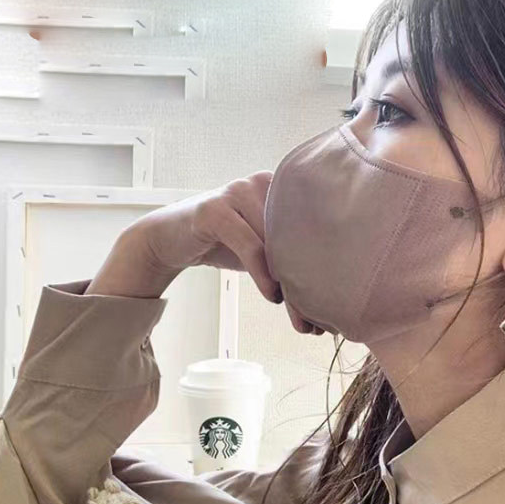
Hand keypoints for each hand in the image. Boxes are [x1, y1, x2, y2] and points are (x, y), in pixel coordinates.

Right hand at [88, 173, 323, 335]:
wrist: (170, 238)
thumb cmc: (225, 242)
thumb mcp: (266, 248)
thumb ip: (293, 261)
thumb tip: (327, 302)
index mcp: (283, 187)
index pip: (314, 227)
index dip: (327, 265)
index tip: (334, 305)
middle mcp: (264, 182)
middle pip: (299, 236)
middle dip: (311, 281)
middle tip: (319, 321)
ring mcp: (238, 191)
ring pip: (277, 243)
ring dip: (290, 284)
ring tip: (298, 315)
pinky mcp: (215, 209)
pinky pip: (249, 245)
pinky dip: (263, 273)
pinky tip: (272, 295)